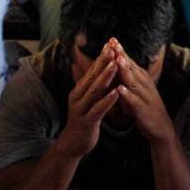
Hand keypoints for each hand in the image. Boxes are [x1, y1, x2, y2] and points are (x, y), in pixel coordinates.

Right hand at [62, 43, 119, 157]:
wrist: (73, 143)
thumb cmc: (84, 120)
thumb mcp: (87, 101)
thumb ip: (94, 88)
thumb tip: (103, 71)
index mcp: (79, 91)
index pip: (91, 71)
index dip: (100, 58)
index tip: (109, 45)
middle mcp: (78, 97)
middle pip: (92, 77)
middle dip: (103, 63)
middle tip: (112, 48)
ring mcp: (81, 109)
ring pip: (94, 91)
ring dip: (105, 77)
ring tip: (115, 65)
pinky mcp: (87, 121)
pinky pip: (98, 109)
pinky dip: (107, 100)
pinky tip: (116, 92)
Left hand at [110, 39, 173, 143]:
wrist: (161, 128)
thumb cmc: (145, 107)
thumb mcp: (136, 89)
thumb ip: (127, 77)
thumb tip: (116, 63)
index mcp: (141, 79)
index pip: (129, 62)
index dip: (121, 50)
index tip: (111, 39)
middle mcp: (144, 84)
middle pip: (131, 67)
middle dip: (121, 54)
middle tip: (113, 42)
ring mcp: (145, 96)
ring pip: (133, 81)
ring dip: (125, 70)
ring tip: (117, 59)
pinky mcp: (144, 110)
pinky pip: (135, 101)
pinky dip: (127, 94)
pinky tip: (120, 89)